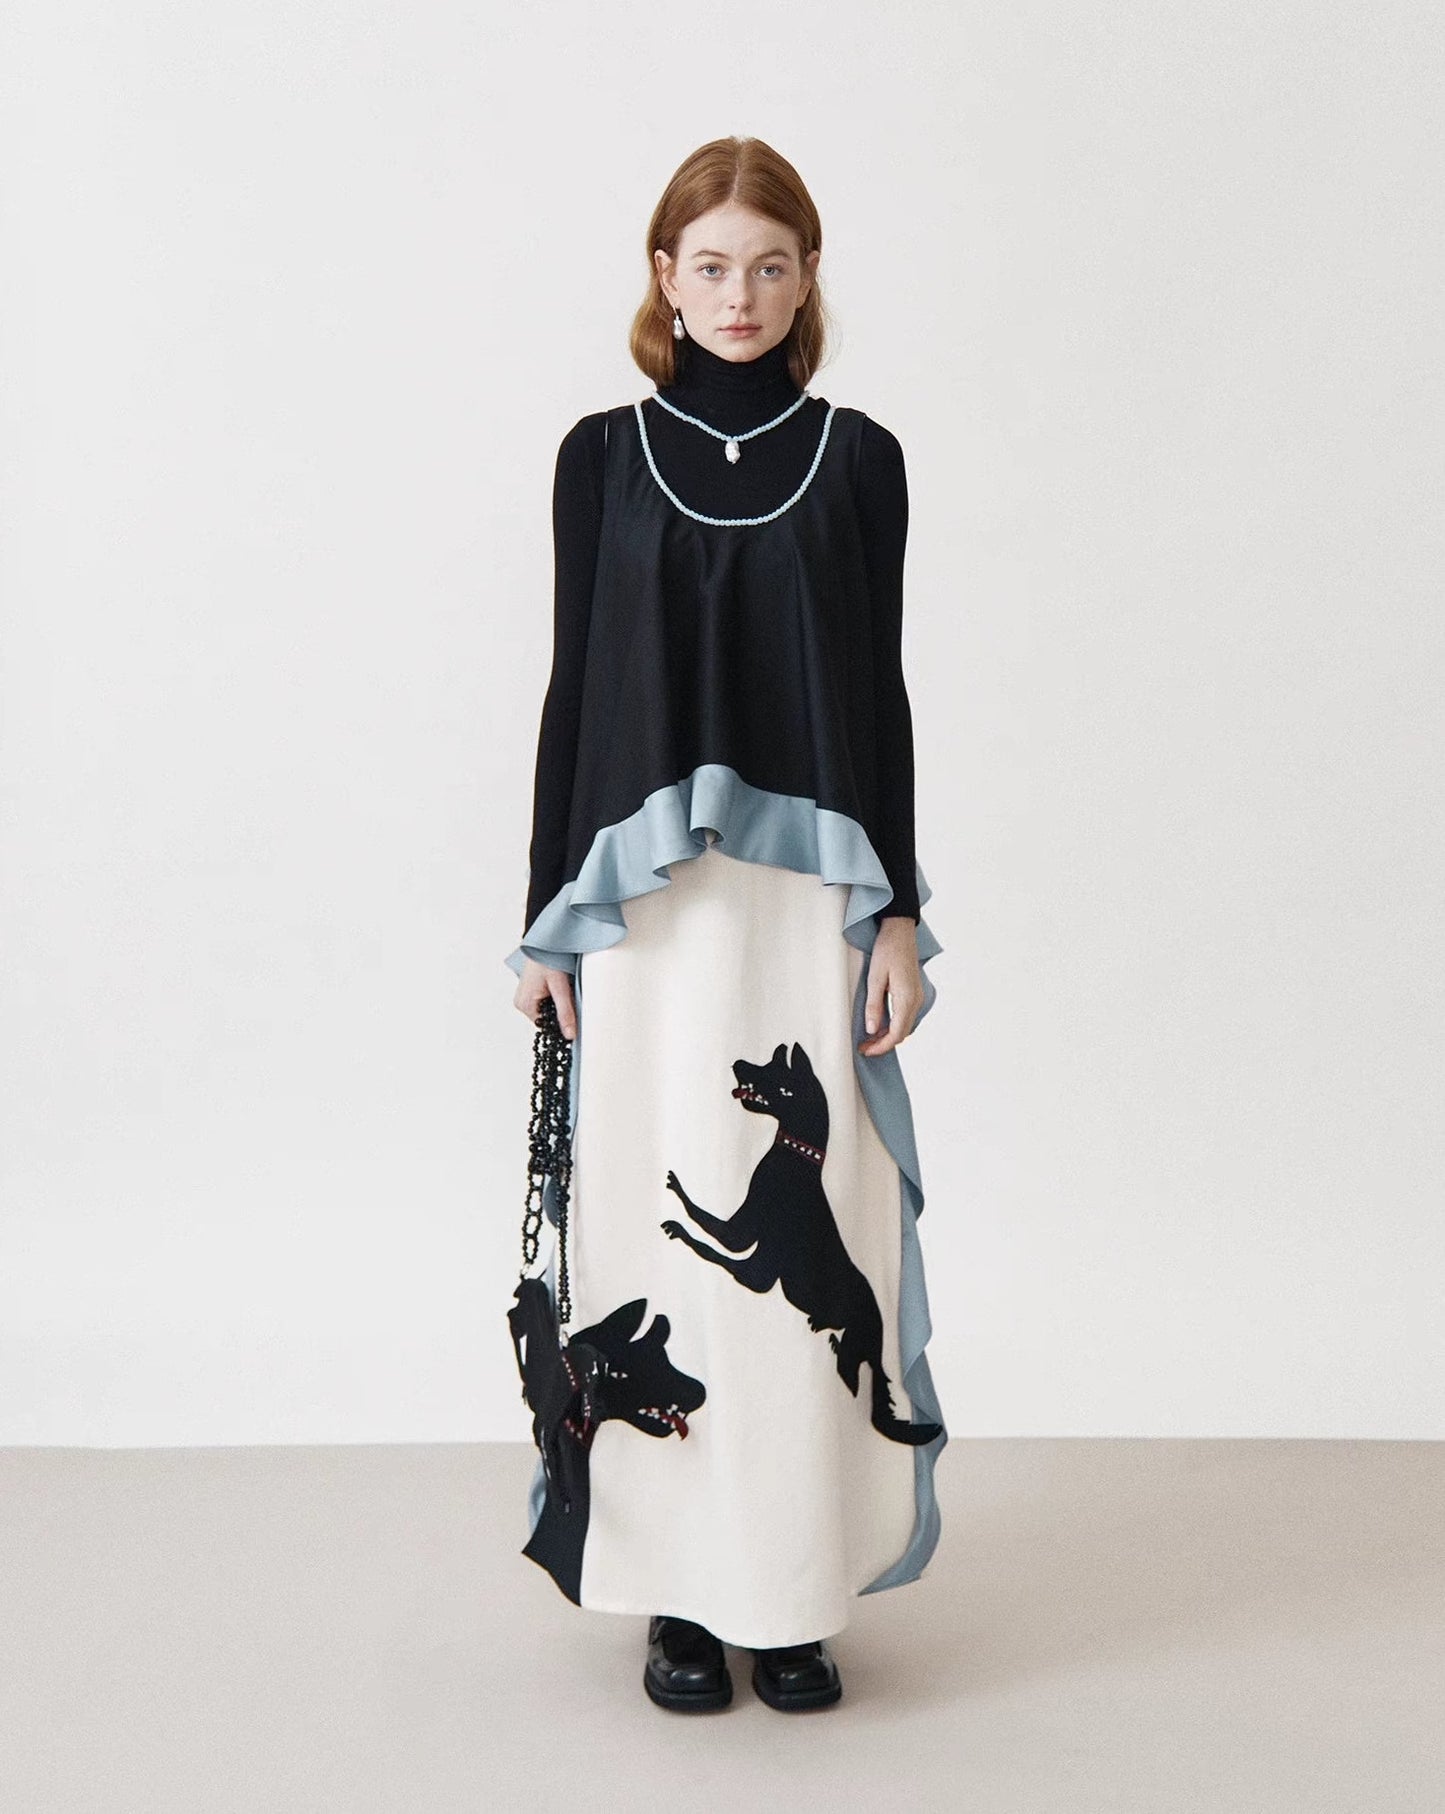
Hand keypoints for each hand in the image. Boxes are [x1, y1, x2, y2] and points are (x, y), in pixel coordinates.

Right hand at [514, 957, 577, 1040]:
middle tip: (570, 994)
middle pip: (547, 1019)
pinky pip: (545, 1002)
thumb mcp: (560, 986)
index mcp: (526, 1005)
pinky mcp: (530, 991)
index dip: (561, 1022)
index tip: (574, 1013)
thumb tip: (570, 1035)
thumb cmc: (547, 958)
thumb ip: (566, 1011)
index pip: (547, 1026)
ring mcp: (525, 997)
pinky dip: (554, 997)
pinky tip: (559, 986)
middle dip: (560, 1011)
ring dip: (558, 1003)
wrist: (544, 941)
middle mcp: (522, 1003)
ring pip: (547, 1010)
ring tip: (563, 987)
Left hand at [857, 917, 922, 1057]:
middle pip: (902, 1033)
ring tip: (868, 1038)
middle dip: (883, 1044)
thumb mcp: (875, 977)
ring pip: (904, 1026)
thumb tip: (872, 1030)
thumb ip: (874, 1005)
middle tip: (863, 1047)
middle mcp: (916, 1001)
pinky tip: (879, 1024)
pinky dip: (892, 1025)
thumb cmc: (887, 950)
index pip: (896, 1034)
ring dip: (887, 1035)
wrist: (900, 931)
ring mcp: (917, 997)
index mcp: (907, 998)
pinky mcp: (914, 993)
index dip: (881, 1046)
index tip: (865, 1051)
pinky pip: (905, 1016)